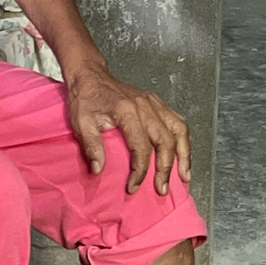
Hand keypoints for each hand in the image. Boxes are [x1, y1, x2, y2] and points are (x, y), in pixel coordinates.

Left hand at [65, 60, 190, 196]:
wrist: (90, 75)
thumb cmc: (85, 98)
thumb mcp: (80, 122)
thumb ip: (91, 146)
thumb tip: (98, 170)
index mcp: (127, 111)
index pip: (141, 146)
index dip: (140, 170)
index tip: (133, 186)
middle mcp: (145, 106)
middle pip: (165, 140)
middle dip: (166, 168)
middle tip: (162, 189)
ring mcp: (154, 103)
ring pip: (179, 130)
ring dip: (184, 154)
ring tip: (184, 175)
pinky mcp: (157, 102)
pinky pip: (177, 121)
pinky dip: (183, 139)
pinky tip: (183, 154)